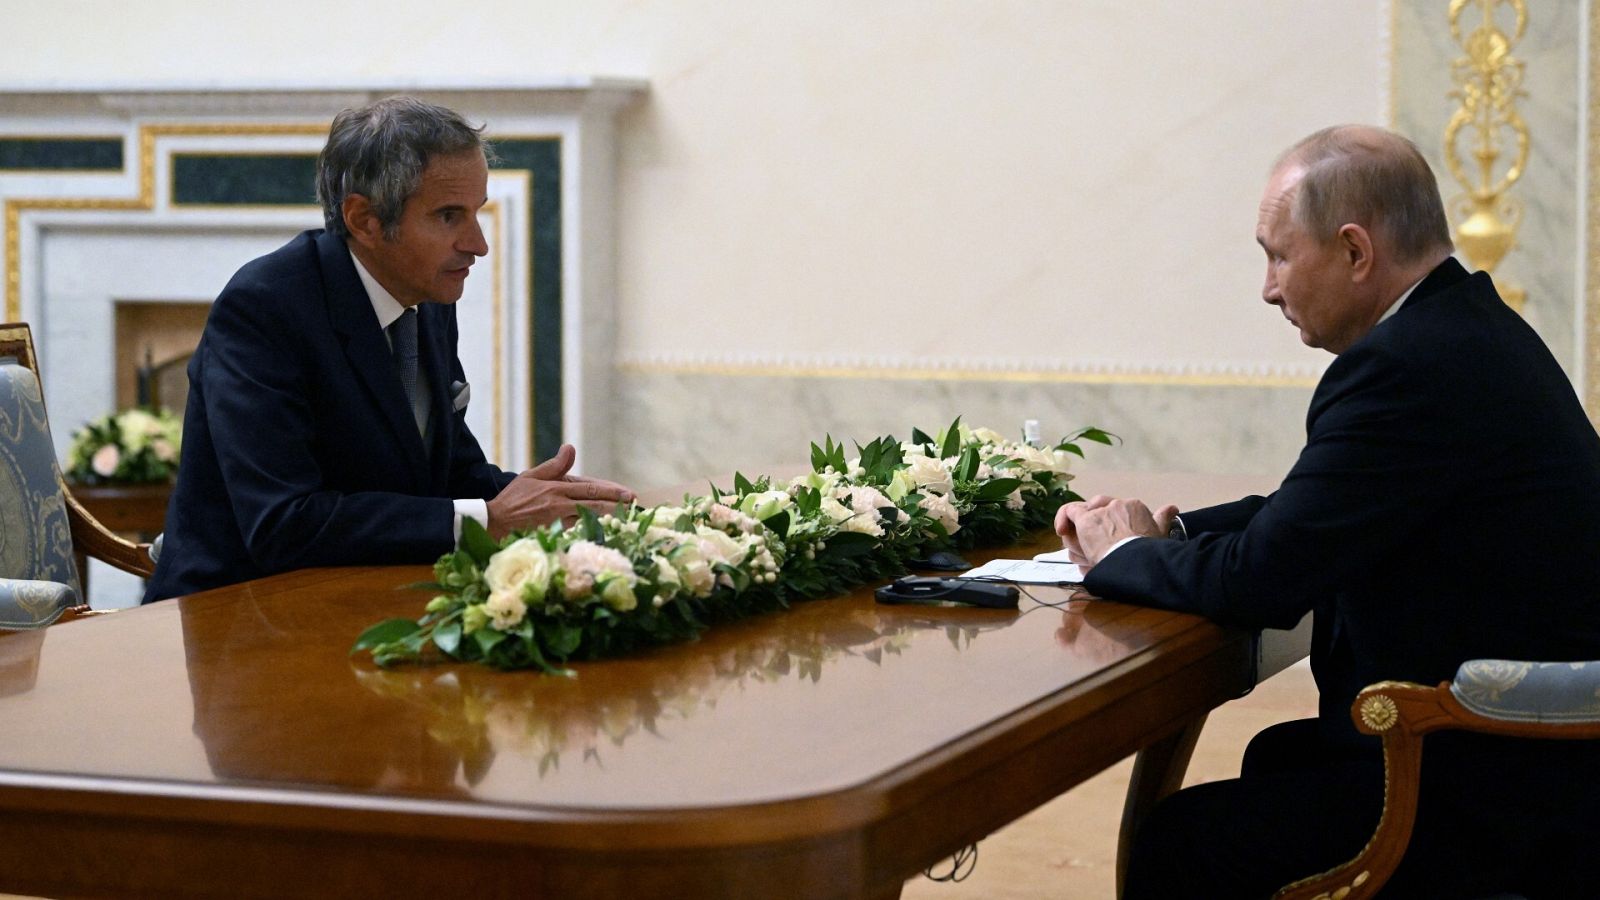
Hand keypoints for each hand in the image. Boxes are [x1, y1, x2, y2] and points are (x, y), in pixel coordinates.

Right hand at [486, 444, 635, 538]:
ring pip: (589, 518)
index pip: (590, 487)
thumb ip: (554, 465)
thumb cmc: (513, 499)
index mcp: (556, 486)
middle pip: (594, 501)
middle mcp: (560, 502)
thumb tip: (570, 448)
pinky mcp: (553, 533)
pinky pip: (577, 532)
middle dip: (617, 503)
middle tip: (635, 504)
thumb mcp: (532, 476)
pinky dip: (593, 531)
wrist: (494, 521)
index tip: (629, 494)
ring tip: (628, 518)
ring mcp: (557, 519)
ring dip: (610, 518)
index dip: (612, 491)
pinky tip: (607, 533)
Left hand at [1056, 497, 1174, 566]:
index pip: (1114, 511)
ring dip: (1079, 534)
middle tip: (1092, 547)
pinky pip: (1070, 512)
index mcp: (1135, 507)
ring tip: (1082, 551)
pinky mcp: (1086, 519)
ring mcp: (1101, 511)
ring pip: (1082, 518)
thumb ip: (1162, 519)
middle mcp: (1117, 505)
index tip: (1109, 540)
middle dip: (1092, 528)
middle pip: (1097, 512)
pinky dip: (1063, 519)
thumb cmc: (1150, 554)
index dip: (1108, 526)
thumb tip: (1172, 508)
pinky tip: (1061, 530)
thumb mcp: (1160, 534)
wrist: (1138, 561)